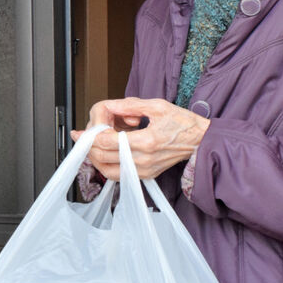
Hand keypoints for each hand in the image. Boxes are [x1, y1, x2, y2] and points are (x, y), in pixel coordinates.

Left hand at [71, 97, 208, 179]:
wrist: (201, 142)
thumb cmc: (183, 123)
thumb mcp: (157, 106)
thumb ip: (129, 106)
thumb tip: (108, 106)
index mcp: (147, 141)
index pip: (106, 142)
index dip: (89, 135)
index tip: (81, 130)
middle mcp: (144, 160)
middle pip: (101, 157)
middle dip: (90, 144)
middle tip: (89, 133)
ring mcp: (144, 171)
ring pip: (105, 170)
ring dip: (95, 156)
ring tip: (98, 142)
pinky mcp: (145, 176)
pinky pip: (117, 175)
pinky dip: (106, 164)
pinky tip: (108, 151)